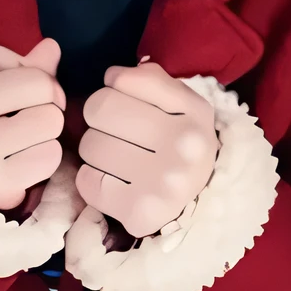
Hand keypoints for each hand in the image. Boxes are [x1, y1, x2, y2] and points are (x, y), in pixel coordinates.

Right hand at [0, 39, 64, 211]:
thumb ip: (25, 67)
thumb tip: (52, 46)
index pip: (0, 56)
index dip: (25, 68)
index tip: (25, 88)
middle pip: (38, 84)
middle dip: (48, 99)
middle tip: (34, 116)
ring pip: (50, 120)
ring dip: (50, 131)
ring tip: (28, 140)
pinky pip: (50, 156)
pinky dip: (47, 158)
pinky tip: (27, 163)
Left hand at [77, 61, 217, 238]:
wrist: (203, 201)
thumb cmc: (182, 142)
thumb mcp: (183, 103)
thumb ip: (150, 79)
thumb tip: (113, 77)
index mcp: (194, 111)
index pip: (122, 80)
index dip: (114, 87)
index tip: (126, 101)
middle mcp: (183, 146)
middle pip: (99, 108)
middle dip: (100, 119)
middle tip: (117, 132)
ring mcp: (163, 183)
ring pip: (90, 145)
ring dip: (95, 150)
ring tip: (118, 158)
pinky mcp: (140, 213)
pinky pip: (86, 181)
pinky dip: (92, 179)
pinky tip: (114, 181)